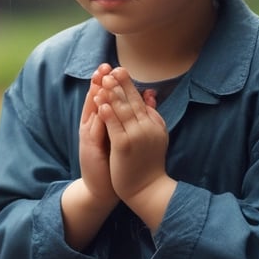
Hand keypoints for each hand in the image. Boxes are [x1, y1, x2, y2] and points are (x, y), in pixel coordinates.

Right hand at [78, 64, 118, 207]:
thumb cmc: (114, 164)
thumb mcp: (121, 138)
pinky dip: (96, 118)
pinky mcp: (89, 149)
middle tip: (104, 67)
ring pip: (91, 112)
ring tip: (99, 79)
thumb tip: (145, 100)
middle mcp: (92, 128)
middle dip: (100, 83)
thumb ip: (128, 120)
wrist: (101, 189)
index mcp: (101, 124)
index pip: (103, 99)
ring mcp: (88, 137)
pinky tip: (100, 106)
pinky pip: (93, 130)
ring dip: (95, 95)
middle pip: (95, 101)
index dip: (107, 83)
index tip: (113, 67)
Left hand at [95, 67, 168, 201]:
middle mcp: (146, 128)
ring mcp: (136, 137)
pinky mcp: (124, 147)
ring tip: (104, 80)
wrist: (148, 190)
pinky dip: (108, 113)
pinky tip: (101, 103)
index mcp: (153, 124)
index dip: (128, 84)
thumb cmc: (149, 163)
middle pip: (131, 101)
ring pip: (122, 111)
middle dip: (121, 84)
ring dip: (113, 94)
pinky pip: (114, 127)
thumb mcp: (156, 135)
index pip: (139, 100)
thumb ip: (152, 115)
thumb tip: (150, 94)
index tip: (119, 70)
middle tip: (112, 68)